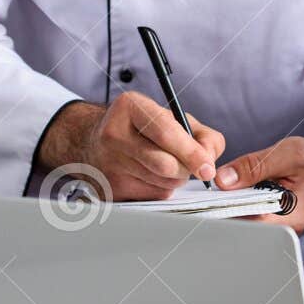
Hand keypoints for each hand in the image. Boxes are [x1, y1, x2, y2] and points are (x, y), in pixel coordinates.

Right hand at [35, 94, 225, 200]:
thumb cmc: (140, 128)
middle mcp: (114, 134)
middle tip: (188, 165)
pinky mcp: (109, 189)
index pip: (166, 133)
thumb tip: (210, 159)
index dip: (192, 153)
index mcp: (130, 107)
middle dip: (186, 169)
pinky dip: (160, 189)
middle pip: (166, 165)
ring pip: (162, 184)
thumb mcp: (170, 118)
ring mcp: (108, 164)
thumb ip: (200, 134)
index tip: (208, 168)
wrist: (92, 141)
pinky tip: (148, 175)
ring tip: (164, 165)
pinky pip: (152, 197)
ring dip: (174, 179)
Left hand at [214, 136, 303, 234]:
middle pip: (242, 226)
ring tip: (223, 191)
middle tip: (211, 193)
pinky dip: (239, 204)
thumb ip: (255, 165)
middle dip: (223, 208)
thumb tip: (222, 179)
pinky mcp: (272, 221)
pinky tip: (234, 192)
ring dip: (230, 205)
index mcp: (288, 219)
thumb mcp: (289, 153)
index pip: (246, 224)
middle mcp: (282, 230)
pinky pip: (249, 216)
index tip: (207, 199)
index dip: (223, 211)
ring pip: (244, 221)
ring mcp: (277, 228)